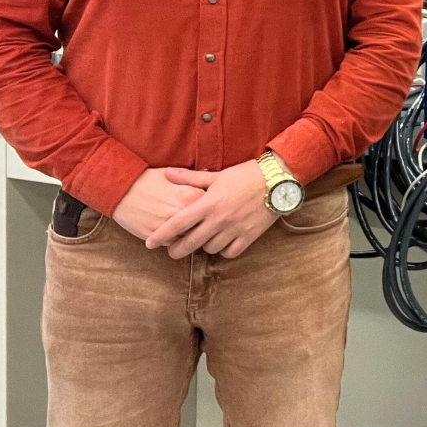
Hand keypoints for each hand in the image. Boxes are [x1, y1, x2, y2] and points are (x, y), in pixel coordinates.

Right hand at [112, 168, 205, 240]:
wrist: (121, 189)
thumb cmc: (149, 179)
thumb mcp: (176, 176)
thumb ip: (194, 184)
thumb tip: (210, 188)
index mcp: (193, 195)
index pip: (215, 209)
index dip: (214, 210)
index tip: (214, 211)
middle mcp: (184, 213)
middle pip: (206, 226)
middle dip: (206, 226)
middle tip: (206, 224)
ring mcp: (171, 228)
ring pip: (191, 238)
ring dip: (192, 236)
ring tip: (192, 230)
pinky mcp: (157, 238)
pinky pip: (175, 244)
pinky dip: (177, 241)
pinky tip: (176, 234)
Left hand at [144, 159, 278, 258]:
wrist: (277, 179)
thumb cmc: (246, 175)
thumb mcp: (217, 175)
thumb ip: (190, 178)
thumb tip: (167, 173)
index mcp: (208, 203)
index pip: (178, 223)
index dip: (161, 235)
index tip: (149, 243)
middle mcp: (219, 219)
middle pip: (190, 243)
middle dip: (177, 251)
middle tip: (173, 251)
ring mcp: (234, 230)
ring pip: (209, 249)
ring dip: (204, 246)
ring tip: (204, 239)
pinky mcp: (249, 236)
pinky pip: (229, 252)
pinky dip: (224, 250)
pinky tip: (223, 242)